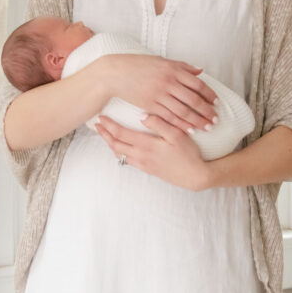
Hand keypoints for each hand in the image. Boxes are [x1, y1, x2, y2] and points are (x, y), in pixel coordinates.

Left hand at [95, 114, 210, 190]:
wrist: (194, 176)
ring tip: (104, 134)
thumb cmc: (189, 154)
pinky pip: (127, 160)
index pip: (121, 134)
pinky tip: (119, 147)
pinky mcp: (147, 169)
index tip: (100, 117)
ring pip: (119, 153)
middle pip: (115, 144)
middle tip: (96, 124)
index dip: (108, 125)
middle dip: (104, 134)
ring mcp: (143, 164)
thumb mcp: (177, 135)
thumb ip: (159, 124)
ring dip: (110, 143)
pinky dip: (119, 152)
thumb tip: (142, 116)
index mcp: (147, 145)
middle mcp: (141, 155)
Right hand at [100, 54, 217, 132]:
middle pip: (193, 100)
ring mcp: (159, 94)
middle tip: (216, 120)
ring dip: (197, 120)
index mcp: (173, 69)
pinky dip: (181, 124)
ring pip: (183, 111)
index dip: (210, 94)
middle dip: (207, 111)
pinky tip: (189, 129)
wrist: (115, 73)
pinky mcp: (150, 105)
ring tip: (207, 127)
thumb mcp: (161, 61)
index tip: (217, 103)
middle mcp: (168, 82)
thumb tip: (200, 71)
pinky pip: (169, 117)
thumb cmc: (138, 65)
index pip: (198, 84)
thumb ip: (182, 66)